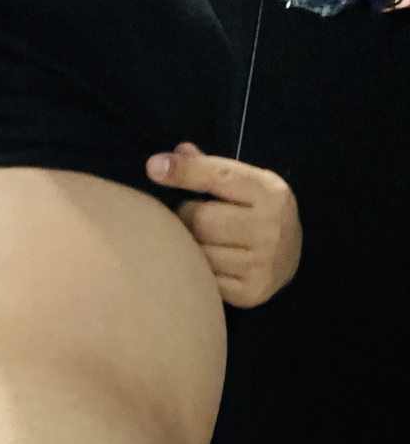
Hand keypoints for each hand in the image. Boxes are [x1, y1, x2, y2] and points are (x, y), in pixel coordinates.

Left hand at [146, 143, 302, 307]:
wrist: (291, 258)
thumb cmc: (257, 214)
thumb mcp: (245, 185)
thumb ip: (211, 170)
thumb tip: (177, 152)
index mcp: (269, 192)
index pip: (217, 177)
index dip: (184, 171)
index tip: (153, 167)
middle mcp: (269, 227)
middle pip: (200, 220)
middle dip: (187, 217)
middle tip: (193, 219)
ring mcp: (261, 263)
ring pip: (198, 252)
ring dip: (190, 247)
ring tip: (202, 242)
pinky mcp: (250, 291)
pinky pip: (204, 280)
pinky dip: (198, 272)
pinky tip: (206, 265)